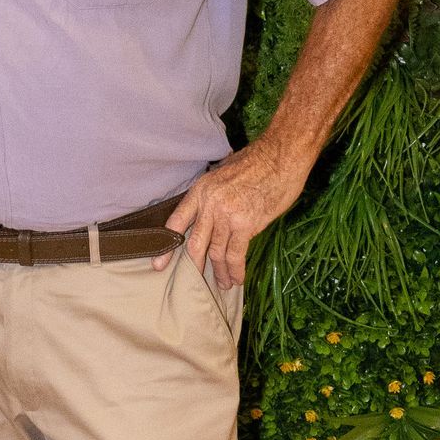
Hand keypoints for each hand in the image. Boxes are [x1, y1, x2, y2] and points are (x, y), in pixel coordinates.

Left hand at [160, 139, 308, 287]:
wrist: (281, 156)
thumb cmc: (258, 162)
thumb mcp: (225, 172)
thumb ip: (215, 193)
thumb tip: (212, 210)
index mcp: (201, 190)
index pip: (178, 221)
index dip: (167, 245)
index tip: (158, 264)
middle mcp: (209, 204)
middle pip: (195, 243)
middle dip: (194, 265)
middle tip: (193, 282)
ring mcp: (226, 215)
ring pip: (216, 252)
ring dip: (220, 272)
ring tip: (223, 283)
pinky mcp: (246, 224)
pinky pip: (236, 254)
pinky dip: (235, 270)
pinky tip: (237, 279)